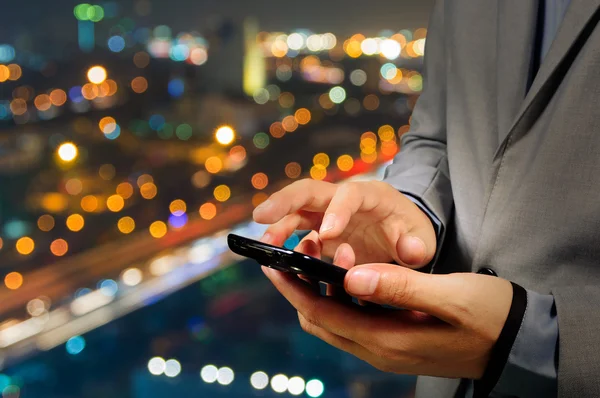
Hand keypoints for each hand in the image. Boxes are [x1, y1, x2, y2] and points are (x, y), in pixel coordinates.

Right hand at [253, 179, 436, 267]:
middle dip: (285, 201)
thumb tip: (409, 252)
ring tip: (264, 245)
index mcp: (371, 195)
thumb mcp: (422, 240)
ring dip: (278, 226)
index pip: (349, 196)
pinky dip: (288, 247)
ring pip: (297, 213)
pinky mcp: (319, 232)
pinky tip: (282, 262)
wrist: (402, 234)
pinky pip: (299, 235)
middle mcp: (343, 200)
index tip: (326, 235)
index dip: (337, 212)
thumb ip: (417, 246)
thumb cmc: (411, 233)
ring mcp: (328, 215)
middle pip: (309, 192)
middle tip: (261, 215)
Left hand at [262, 250, 512, 378]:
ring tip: (309, 261)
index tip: (272, 263)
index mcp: (388, 340)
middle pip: (321, 322)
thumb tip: (352, 275)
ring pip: (334, 324)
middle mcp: (380, 350)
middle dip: (297, 291)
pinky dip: (337, 300)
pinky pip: (352, 323)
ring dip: (316, 295)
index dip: (295, 289)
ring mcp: (386, 350)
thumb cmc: (490, 317)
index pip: (324, 314)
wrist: (517, 344)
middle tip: (284, 257)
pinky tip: (341, 277)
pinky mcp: (394, 343)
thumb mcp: (451, 296)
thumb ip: (400, 286)